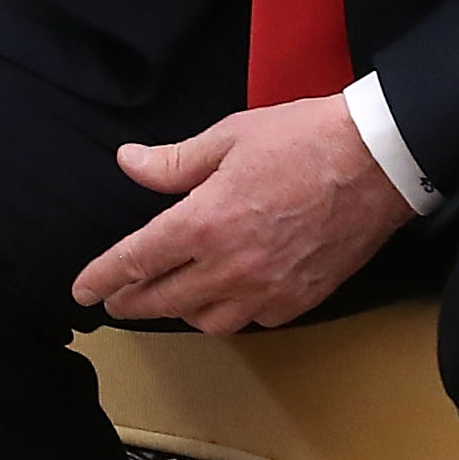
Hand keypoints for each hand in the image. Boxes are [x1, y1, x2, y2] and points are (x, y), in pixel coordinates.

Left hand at [70, 96, 416, 334]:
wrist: (377, 162)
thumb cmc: (302, 140)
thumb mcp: (228, 137)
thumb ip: (173, 162)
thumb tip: (128, 163)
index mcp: (204, 222)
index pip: (137, 260)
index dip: (103, 277)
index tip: (82, 290)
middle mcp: (230, 266)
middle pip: (164, 300)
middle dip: (131, 302)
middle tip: (114, 300)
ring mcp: (267, 289)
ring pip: (207, 321)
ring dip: (180, 311)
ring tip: (170, 297)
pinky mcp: (301, 300)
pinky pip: (253, 322)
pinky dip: (232, 314)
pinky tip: (227, 297)